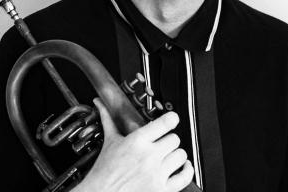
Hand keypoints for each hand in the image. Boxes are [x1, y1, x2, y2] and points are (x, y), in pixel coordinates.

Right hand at [73, 98, 193, 191]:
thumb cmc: (104, 172)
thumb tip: (100, 104)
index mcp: (137, 141)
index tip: (172, 119)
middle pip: (175, 139)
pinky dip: (187, 170)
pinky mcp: (162, 190)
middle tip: (162, 144)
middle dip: (169, 141)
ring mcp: (157, 174)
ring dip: (177, 156)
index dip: (171, 119)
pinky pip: (185, 176)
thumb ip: (108, 120)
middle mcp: (149, 156)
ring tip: (168, 157)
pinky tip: (183, 167)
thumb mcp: (109, 142)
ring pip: (181, 155)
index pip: (166, 122)